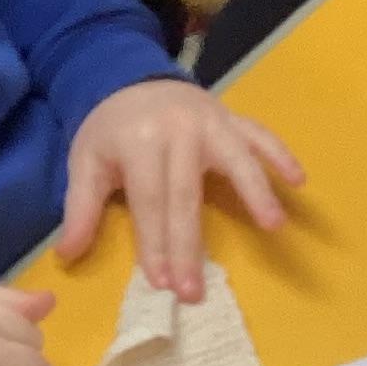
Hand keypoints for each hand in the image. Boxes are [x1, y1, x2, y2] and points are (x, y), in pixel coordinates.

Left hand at [56, 77, 304, 301]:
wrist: (129, 75)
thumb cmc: (110, 129)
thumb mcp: (86, 162)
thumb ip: (80, 207)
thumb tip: (68, 255)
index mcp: (139, 143)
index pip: (150, 202)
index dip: (155, 244)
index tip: (162, 284)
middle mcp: (178, 131)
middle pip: (187, 195)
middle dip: (190, 246)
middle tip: (196, 291)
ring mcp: (211, 121)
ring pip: (236, 159)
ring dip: (256, 192)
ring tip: (273, 225)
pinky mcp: (232, 117)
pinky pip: (260, 135)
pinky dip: (281, 154)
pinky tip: (298, 180)